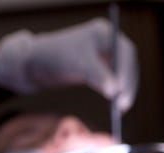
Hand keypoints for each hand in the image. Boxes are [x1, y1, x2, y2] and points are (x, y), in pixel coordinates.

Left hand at [0, 18, 138, 111]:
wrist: (36, 63)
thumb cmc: (55, 58)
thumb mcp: (79, 65)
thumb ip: (98, 75)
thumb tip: (115, 91)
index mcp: (103, 33)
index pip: (125, 53)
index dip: (127, 73)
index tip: (122, 92)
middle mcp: (106, 42)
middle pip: (127, 64)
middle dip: (127, 84)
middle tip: (123, 105)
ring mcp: (103, 54)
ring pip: (121, 73)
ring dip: (123, 90)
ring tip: (119, 109)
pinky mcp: (98, 67)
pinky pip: (113, 80)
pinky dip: (115, 91)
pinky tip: (114, 103)